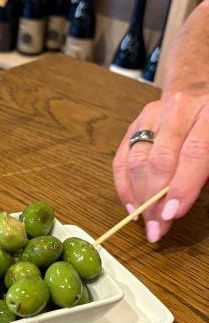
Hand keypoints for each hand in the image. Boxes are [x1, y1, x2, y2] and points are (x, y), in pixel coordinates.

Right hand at [112, 92, 208, 242]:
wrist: (198, 93)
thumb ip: (207, 173)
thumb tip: (178, 207)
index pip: (193, 154)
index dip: (181, 187)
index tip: (172, 215)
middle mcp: (177, 111)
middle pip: (159, 159)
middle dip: (155, 199)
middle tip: (157, 228)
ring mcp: (151, 116)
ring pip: (137, 160)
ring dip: (139, 197)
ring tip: (146, 222)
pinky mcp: (133, 125)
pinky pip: (121, 158)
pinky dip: (124, 186)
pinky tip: (132, 206)